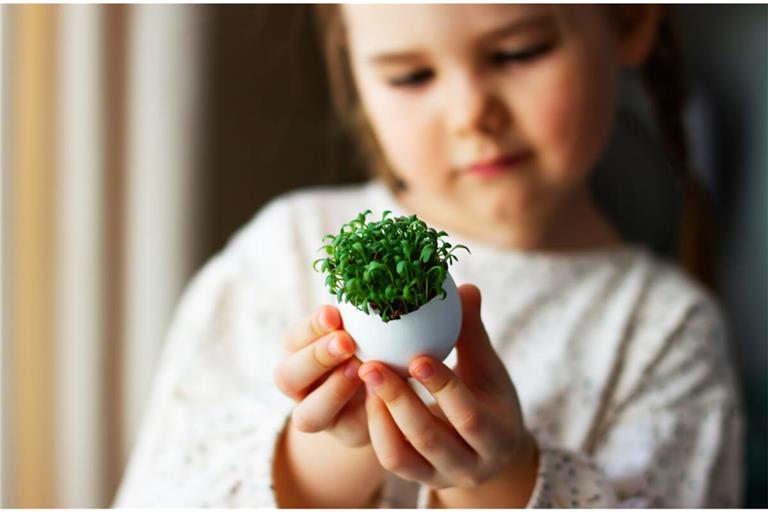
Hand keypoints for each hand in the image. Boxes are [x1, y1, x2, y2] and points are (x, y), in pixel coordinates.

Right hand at [274, 305, 368, 446]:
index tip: (334, 314)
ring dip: (333, 391)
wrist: (390, 384)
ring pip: (308, 416)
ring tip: (361, 370)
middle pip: (287, 378)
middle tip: (345, 341)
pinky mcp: (348, 435)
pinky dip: (366, 411)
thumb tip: (380, 292)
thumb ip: (360, 316)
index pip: (293, 339)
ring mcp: (320, 415)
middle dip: (316, 358)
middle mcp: (301, 386)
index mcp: (298, 352)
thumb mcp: (363, 326)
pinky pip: (349, 430)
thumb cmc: (373, 341)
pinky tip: (382, 392)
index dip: (311, 327)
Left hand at [358, 284, 537, 498]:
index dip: (443, 387)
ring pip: (403, 453)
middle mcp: (471, 466)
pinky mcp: (416, 478)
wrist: (488, 446)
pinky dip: (376, 427)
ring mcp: (440, 476)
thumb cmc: (488, 395)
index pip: (468, 416)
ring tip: (365, 375)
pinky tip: (366, 394)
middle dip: (399, 401)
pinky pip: (391, 458)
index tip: (417, 357)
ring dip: (380, 413)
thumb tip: (465, 288)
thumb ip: (472, 333)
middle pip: (430, 438)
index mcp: (497, 437)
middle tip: (372, 365)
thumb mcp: (487, 368)